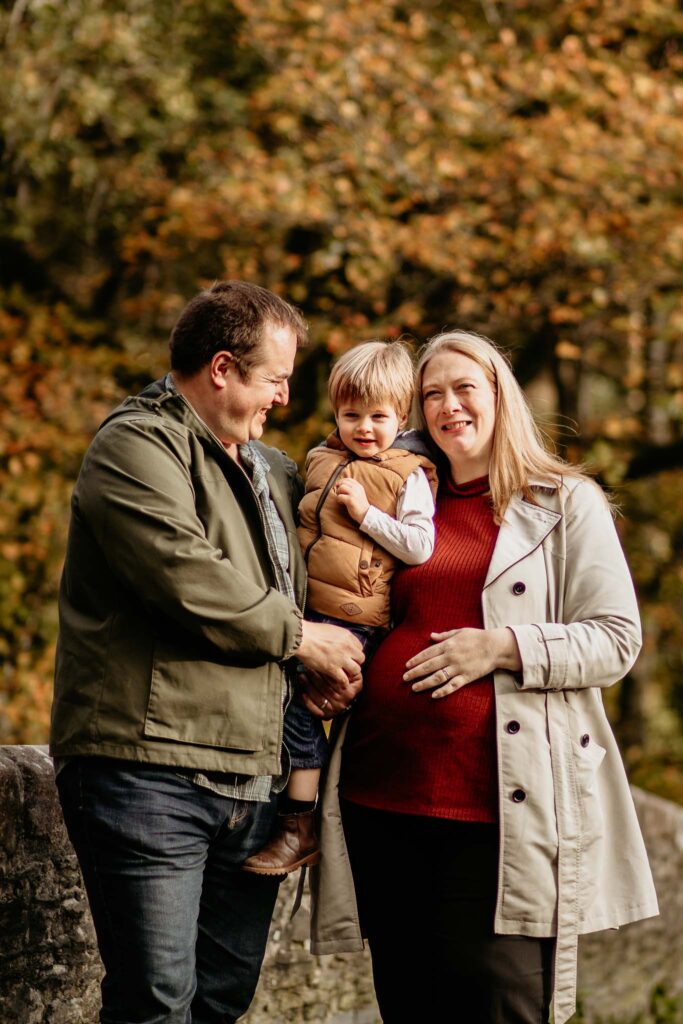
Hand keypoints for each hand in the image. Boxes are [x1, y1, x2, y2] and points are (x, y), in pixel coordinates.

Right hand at [293, 620, 364, 687]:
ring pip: (356, 670)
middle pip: (361, 658)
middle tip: (349, 665)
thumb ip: (339, 636)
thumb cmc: (312, 632)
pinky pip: (344, 679)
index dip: (354, 653)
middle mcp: (347, 647)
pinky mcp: (333, 669)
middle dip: (355, 662)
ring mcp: (341, 659)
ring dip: (351, 673)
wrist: (303, 638)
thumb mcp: (331, 629)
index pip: (359, 647)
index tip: (350, 656)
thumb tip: (340, 642)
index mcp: (347, 636)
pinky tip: (341, 684)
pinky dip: (343, 683)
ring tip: (346, 675)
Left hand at [298, 667, 362, 718]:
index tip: (317, 663)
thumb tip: (338, 657)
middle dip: (314, 676)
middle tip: (306, 668)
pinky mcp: (327, 715)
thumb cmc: (348, 682)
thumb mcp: (354, 676)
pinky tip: (302, 692)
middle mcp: (344, 700)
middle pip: (326, 687)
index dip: (325, 671)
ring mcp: (335, 708)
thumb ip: (348, 669)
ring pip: (319, 697)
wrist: (347, 699)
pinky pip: (316, 709)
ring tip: (302, 676)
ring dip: (308, 686)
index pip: (336, 679)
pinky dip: (308, 701)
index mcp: (352, 689)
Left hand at [335, 479, 369, 522]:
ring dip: (338, 493)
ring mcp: (354, 494)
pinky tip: (341, 503)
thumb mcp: (359, 494)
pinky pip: (340, 496)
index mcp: (359, 486)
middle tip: (339, 493)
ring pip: (341, 488)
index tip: (339, 487)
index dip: (341, 482)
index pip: (348, 479)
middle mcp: (357, 488)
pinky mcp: (350, 500)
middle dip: (339, 487)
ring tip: (340, 498)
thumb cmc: (360, 505)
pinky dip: (338, 499)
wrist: (366, 514)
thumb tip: (340, 484)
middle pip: (343, 482)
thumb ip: (353, 489)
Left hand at [403, 627, 520, 698]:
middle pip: (429, 666)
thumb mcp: (460, 631)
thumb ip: (444, 635)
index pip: (427, 653)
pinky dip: (443, 691)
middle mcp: (451, 657)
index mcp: (448, 645)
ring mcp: (458, 668)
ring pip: (438, 677)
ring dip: (425, 683)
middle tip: (405, 678)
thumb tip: (431, 635)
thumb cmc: (477, 637)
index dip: (416, 660)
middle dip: (415, 673)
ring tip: (414, 688)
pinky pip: (453, 686)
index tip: (407, 666)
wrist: (495, 646)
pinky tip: (433, 696)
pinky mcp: (467, 677)